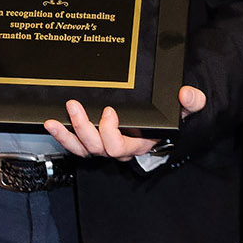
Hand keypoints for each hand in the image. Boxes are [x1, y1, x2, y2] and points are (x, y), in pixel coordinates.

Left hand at [46, 84, 204, 159]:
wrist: (164, 116)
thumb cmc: (172, 114)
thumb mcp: (186, 108)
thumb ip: (191, 101)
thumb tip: (187, 94)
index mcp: (140, 142)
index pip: (120, 147)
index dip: (111, 132)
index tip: (109, 111)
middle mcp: (120, 147)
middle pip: (97, 148)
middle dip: (84, 128)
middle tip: (75, 107)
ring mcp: (104, 145)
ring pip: (82, 149)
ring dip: (67, 135)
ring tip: (53, 121)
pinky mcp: (93, 140)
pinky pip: (75, 145)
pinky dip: (62, 136)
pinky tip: (50, 124)